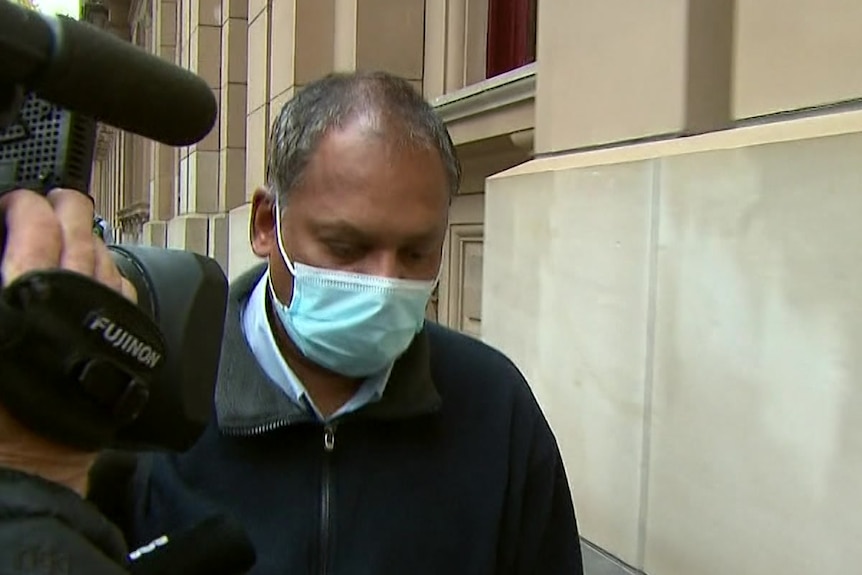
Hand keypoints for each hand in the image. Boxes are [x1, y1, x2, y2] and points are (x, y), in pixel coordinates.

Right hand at [0, 188, 135, 495]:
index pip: (32, 226)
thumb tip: (5, 262)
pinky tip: (106, 273)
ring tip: (78, 229)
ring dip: (92, 238)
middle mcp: (76, 295)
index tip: (15, 201)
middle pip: (78, 234)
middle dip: (66, 209)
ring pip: (108, 261)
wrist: (29, 463)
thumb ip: (3, 297)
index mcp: (27, 288)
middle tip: (55, 199)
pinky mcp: (126, 342)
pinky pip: (126, 294)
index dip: (23, 206)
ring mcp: (107, 317)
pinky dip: (114, 274)